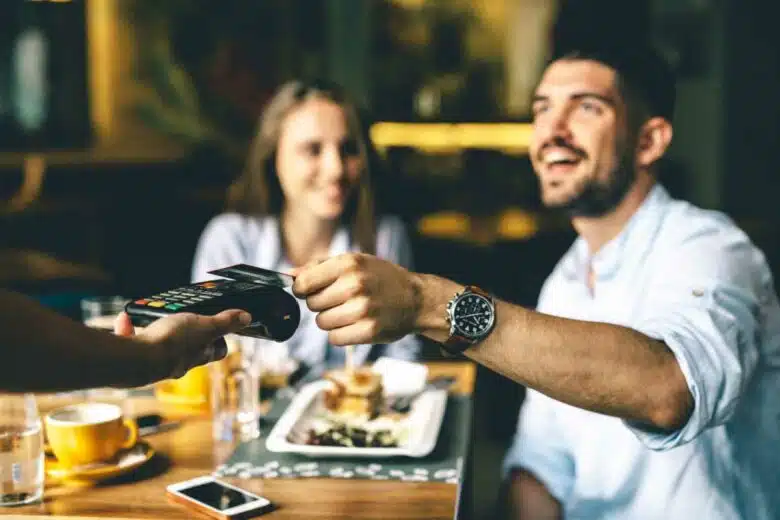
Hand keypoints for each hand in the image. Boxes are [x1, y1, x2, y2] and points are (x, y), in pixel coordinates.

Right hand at [113, 309, 250, 380]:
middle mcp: (179, 361)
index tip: (221, 326)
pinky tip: (125, 319)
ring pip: (159, 343)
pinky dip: (129, 329)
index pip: (218, 349)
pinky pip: (133, 341)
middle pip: (189, 347)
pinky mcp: (135, 359)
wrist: (136, 361)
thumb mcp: (205, 326)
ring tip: (152, 315)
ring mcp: (157, 361)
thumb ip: (225, 322)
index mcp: (199, 354)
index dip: (221, 338)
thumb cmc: (173, 345)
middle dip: (187, 332)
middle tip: (184, 317)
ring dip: (155, 329)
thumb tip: (247, 318)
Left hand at [292, 253, 420, 344]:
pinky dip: (341, 334)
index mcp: (348, 264)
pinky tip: (356, 324)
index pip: (303, 283)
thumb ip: (319, 266)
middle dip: (321, 304)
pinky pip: (335, 338)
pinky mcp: (369, 331)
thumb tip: (288, 275)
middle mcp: (355, 285)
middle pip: (312, 304)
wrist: (415, 299)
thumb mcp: (353, 262)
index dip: (302, 289)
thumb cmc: (380, 278)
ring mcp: (363, 309)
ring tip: (350, 311)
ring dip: (331, 320)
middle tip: (341, 299)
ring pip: (322, 322)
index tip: (309, 290)